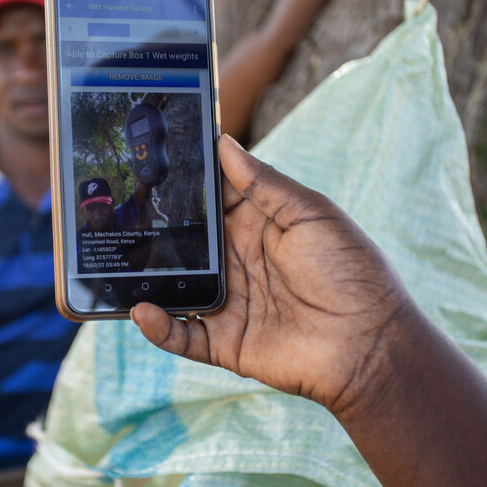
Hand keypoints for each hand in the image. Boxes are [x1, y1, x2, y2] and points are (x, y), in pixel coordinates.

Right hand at [131, 134, 420, 416]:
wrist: (371, 343)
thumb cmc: (351, 270)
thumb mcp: (310, 213)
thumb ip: (264, 183)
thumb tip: (223, 143)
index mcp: (258, 228)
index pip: (211, 202)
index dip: (184, 185)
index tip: (151, 162)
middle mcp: (238, 263)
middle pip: (186, 243)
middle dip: (155, 229)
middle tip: (115, 210)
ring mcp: (229, 303)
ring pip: (175, 287)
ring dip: (147, 277)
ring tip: (116, 260)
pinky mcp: (225, 343)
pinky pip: (183, 335)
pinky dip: (159, 327)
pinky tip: (141, 311)